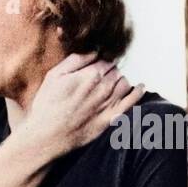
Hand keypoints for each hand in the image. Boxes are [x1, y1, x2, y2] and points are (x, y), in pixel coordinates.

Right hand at [18, 52, 145, 158]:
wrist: (47, 135)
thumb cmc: (47, 104)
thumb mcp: (54, 75)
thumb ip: (76, 60)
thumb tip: (93, 51)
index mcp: (90, 74)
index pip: (105, 61)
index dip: (100, 63)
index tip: (94, 68)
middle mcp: (104, 87)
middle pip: (115, 72)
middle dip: (109, 72)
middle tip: (99, 78)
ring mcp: (109, 104)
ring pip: (124, 84)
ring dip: (119, 81)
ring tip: (111, 84)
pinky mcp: (111, 118)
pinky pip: (132, 102)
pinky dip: (138, 92)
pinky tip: (141, 87)